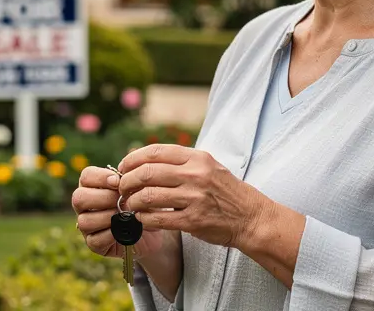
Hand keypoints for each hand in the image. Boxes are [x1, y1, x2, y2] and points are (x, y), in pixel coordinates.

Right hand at [72, 166, 165, 259]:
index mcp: (94, 186)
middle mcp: (85, 205)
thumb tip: (131, 158)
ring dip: (107, 217)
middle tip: (121, 201)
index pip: (86, 176)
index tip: (117, 182)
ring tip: (125, 216)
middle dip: (102, 198)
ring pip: (84, 220)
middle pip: (79, 197)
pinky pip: (94, 240)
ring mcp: (87, 226)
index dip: (99, 178)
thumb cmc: (145, 204)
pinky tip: (125, 230)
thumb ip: (135, 174)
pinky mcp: (94, 244)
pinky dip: (111, 235)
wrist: (154, 231)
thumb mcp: (143, 187)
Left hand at [117, 144, 271, 249]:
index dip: (132, 159)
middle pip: (146, 173)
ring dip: (132, 202)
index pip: (155, 152)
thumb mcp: (209, 166)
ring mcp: (194, 198)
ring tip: (129, 205)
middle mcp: (195, 175)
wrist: (251, 217)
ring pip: (148, 196)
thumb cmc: (226, 191)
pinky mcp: (193, 221)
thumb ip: (182, 161)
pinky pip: (157, 218)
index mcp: (197, 158)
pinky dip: (143, 219)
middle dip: (127, 181)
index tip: (123, 168)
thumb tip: (146, 160)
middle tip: (121, 189)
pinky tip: (142, 219)